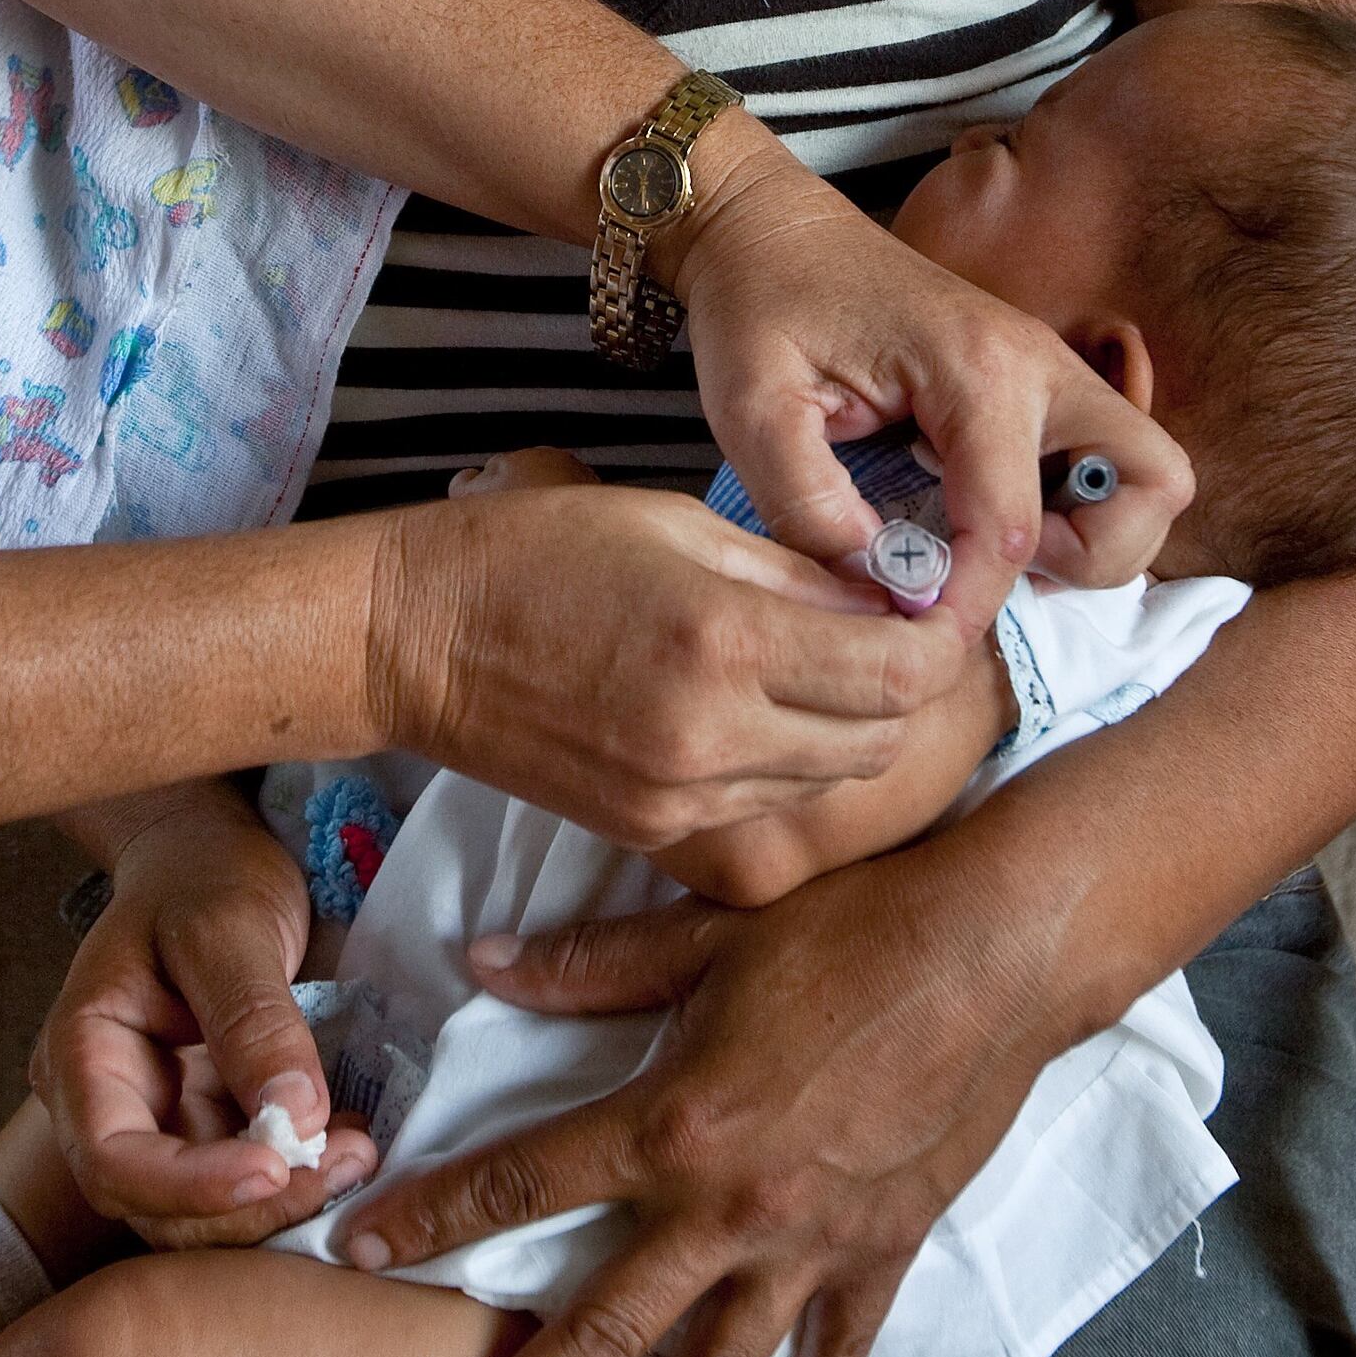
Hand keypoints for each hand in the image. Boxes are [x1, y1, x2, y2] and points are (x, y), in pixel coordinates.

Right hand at [37, 795, 374, 1245]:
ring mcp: (156, 1123)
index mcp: (81, 1053)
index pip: (111, 1159)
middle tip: (346, 1162)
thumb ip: (255, 1021)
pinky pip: (241, 1182)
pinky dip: (296, 1181)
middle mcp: (106, 1105)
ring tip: (358, 1154)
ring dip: (281, 1202)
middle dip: (250, 1203)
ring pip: (202, 1212)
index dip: (189, 1185)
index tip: (276, 1167)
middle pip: (156, 1205)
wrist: (206, 863)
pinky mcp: (205, 1129)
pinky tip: (348, 1146)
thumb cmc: (202, 880)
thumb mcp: (228, 929)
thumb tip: (295, 1119)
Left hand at [328, 829, 1077, 1356]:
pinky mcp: (881, 1249)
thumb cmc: (848, 927)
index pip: (522, 1181)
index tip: (357, 1253)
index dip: (431, 1216)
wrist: (995, 955)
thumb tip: (481, 962)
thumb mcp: (707, 935)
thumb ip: (589, 967)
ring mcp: (808, 1242)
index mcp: (670, 1122)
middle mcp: (728, 1204)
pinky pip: (838, 1345)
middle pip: (601, 1327)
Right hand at [362, 474, 973, 846]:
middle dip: (907, 687)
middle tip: (894, 631)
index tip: (938, 605)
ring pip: (830, 781)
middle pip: (883, 741)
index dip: (942, 639)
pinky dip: (787, 761)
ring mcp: (681, 798)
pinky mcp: (651, 832)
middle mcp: (713, 737)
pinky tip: (758, 708)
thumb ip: (793, 572)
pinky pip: (764, 805)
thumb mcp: (677, 524)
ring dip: (852, 728)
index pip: (901, 673)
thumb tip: (886, 601)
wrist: (413, 641)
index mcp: (724, 644)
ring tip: (825, 665)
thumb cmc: (536, 555)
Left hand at [662, 127, 1189, 630]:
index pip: (1013, 524)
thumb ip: (810, 508)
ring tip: (990, 544)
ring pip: (1148, 475)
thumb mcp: (752, 410)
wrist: (771, 232)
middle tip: (994, 568)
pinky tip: (985, 514)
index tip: (919, 638)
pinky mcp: (1040, 380)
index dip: (971, 602)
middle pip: (1154, 485)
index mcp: (975, 368)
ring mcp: (1051, 367)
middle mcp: (1039, 363)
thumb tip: (880, 589)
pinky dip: (1075, 507)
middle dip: (1092, 557)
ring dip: (1095, 532)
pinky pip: (1104, 460)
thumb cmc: (761, 308)